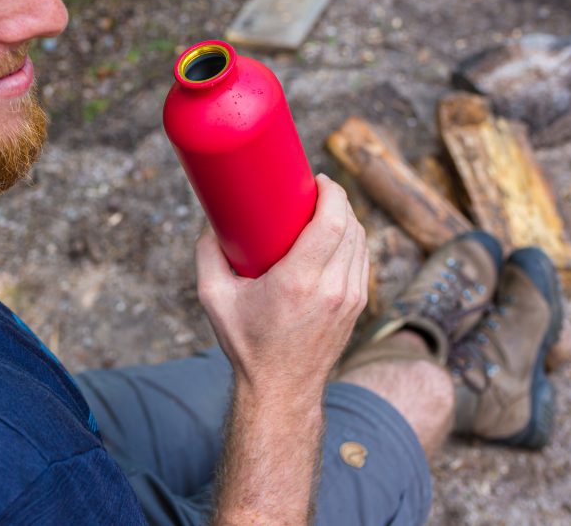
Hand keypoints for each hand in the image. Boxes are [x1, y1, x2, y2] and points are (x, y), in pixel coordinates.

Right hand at [196, 174, 367, 399]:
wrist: (280, 389)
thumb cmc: (247, 343)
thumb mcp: (214, 299)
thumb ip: (208, 255)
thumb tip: (211, 222)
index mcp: (299, 282)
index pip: (333, 223)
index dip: (332, 193)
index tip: (318, 179)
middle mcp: (332, 289)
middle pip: (351, 226)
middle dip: (338, 200)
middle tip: (315, 191)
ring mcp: (350, 299)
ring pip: (361, 241)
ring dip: (347, 218)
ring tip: (324, 210)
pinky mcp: (357, 306)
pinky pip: (362, 260)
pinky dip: (353, 241)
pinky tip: (336, 235)